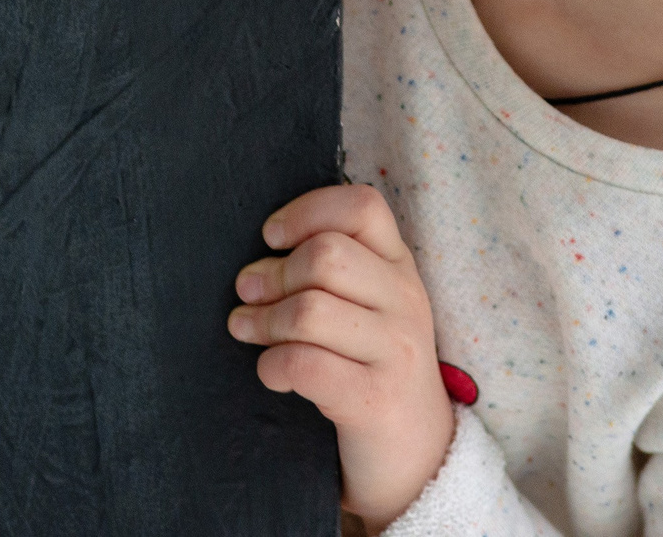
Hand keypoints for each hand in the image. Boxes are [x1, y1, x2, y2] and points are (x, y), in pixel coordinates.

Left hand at [229, 184, 455, 527]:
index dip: (308, 210)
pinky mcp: (375, 399)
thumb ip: (328, 274)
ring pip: (310, 309)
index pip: (362, 207)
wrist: (417, 454)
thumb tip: (254, 268)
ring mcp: (397, 351)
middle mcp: (406, 300)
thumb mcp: (366, 310)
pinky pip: (305, 365)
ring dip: (263, 320)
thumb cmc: (372, 368)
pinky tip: (270, 371)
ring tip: (245, 329)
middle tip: (247, 293)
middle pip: (326, 255)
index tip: (271, 236)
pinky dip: (272, 365)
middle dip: (273, 273)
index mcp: (401, 267)